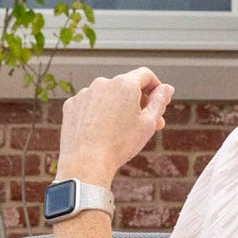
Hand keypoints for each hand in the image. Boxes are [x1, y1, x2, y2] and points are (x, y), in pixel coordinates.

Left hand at [56, 69, 173, 186]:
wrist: (86, 163)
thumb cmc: (120, 144)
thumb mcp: (148, 123)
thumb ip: (159, 101)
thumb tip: (166, 88)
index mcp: (124, 84)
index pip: (146, 75)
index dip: (156, 87)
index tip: (158, 102)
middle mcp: (102, 83)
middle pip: (125, 86)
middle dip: (138, 101)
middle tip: (147, 122)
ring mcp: (84, 94)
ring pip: (106, 96)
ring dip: (116, 107)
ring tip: (121, 130)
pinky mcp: (71, 106)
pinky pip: (89, 105)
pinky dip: (96, 113)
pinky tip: (101, 131)